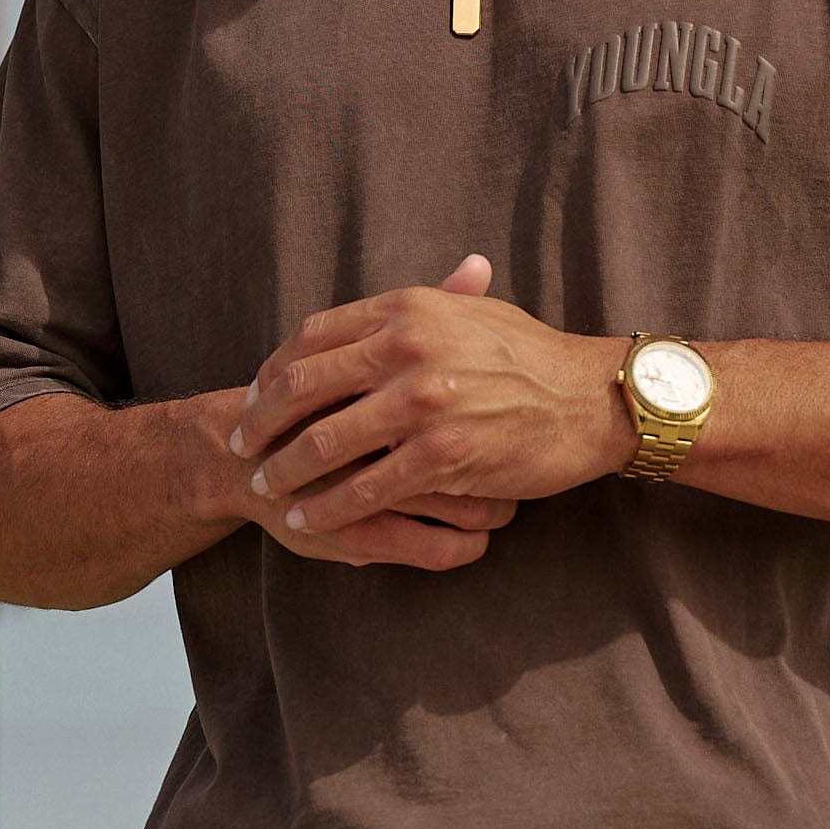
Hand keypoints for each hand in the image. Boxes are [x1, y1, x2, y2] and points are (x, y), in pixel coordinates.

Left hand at [232, 257, 517, 569]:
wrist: (590, 399)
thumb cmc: (530, 355)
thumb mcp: (469, 312)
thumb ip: (413, 309)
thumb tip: (369, 315)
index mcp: (407, 308)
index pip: (312, 336)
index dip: (274, 370)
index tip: (257, 395)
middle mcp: (407, 348)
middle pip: (304, 386)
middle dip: (261, 420)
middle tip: (240, 443)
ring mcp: (423, 403)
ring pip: (326, 441)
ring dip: (285, 469)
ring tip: (264, 487)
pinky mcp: (441, 455)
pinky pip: (365, 488)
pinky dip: (327, 507)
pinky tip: (306, 520)